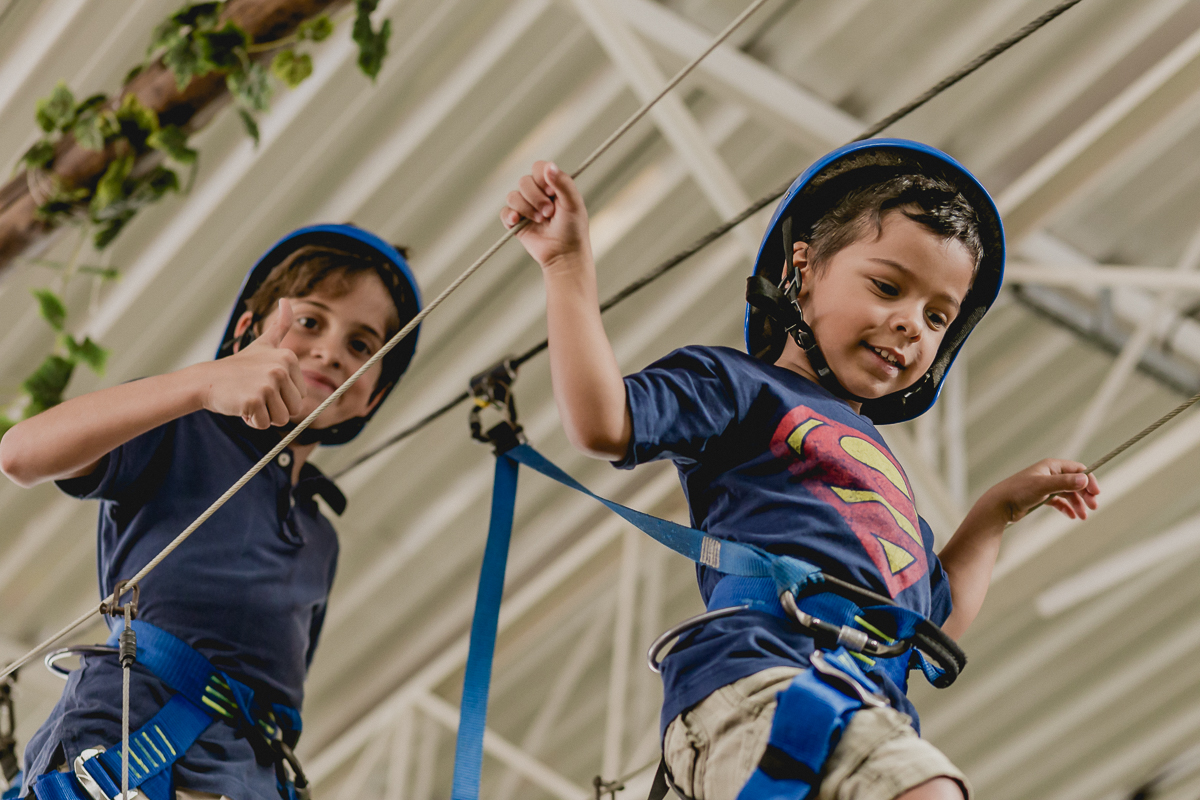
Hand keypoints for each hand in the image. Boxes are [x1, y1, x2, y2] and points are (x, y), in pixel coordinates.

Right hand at [198, 299, 305, 428]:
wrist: (207, 380)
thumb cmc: (238, 366)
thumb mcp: (263, 344)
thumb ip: (280, 325)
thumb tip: (287, 301)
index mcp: (288, 358)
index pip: (301, 395)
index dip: (282, 396)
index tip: (264, 384)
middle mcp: (280, 369)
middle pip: (295, 409)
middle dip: (275, 408)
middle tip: (256, 394)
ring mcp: (268, 384)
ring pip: (281, 419)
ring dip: (264, 416)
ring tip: (249, 398)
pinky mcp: (254, 400)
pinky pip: (263, 424)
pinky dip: (251, 420)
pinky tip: (240, 405)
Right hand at [500, 161, 590, 272]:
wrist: (564, 254)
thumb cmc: (573, 229)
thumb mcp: (573, 203)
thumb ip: (563, 183)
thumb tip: (549, 165)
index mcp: (552, 185)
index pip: (539, 168)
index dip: (542, 178)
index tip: (552, 192)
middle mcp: (537, 194)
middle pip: (524, 181)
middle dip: (536, 198)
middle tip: (549, 213)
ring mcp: (525, 207)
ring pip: (512, 196)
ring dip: (526, 208)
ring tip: (540, 221)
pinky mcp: (516, 222)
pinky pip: (504, 212)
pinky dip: (509, 215)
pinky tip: (517, 221)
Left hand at [980, 458, 1099, 523]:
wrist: (999, 505)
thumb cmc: (1019, 492)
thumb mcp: (1044, 486)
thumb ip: (1064, 483)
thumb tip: (1085, 479)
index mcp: (1051, 466)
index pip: (1077, 469)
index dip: (1089, 480)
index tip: (1096, 493)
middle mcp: (1049, 474)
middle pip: (1075, 482)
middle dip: (1085, 494)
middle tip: (1093, 507)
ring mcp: (1045, 486)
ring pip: (1068, 494)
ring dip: (1077, 504)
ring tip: (1083, 517)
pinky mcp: (1040, 498)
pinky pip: (1059, 502)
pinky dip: (1066, 508)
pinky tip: (1071, 516)